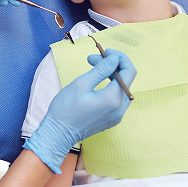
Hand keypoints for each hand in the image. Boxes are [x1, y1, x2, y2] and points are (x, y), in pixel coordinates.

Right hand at [24, 49, 135, 173]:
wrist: (58, 134)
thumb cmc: (66, 108)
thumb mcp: (82, 83)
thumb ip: (101, 69)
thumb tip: (114, 59)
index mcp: (113, 98)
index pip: (129, 71)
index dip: (120, 58)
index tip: (106, 52)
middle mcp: (120, 108)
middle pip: (126, 79)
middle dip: (112, 65)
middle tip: (92, 59)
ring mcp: (117, 115)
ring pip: (122, 88)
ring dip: (111, 75)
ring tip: (92, 68)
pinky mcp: (112, 119)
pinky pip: (117, 98)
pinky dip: (109, 86)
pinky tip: (96, 83)